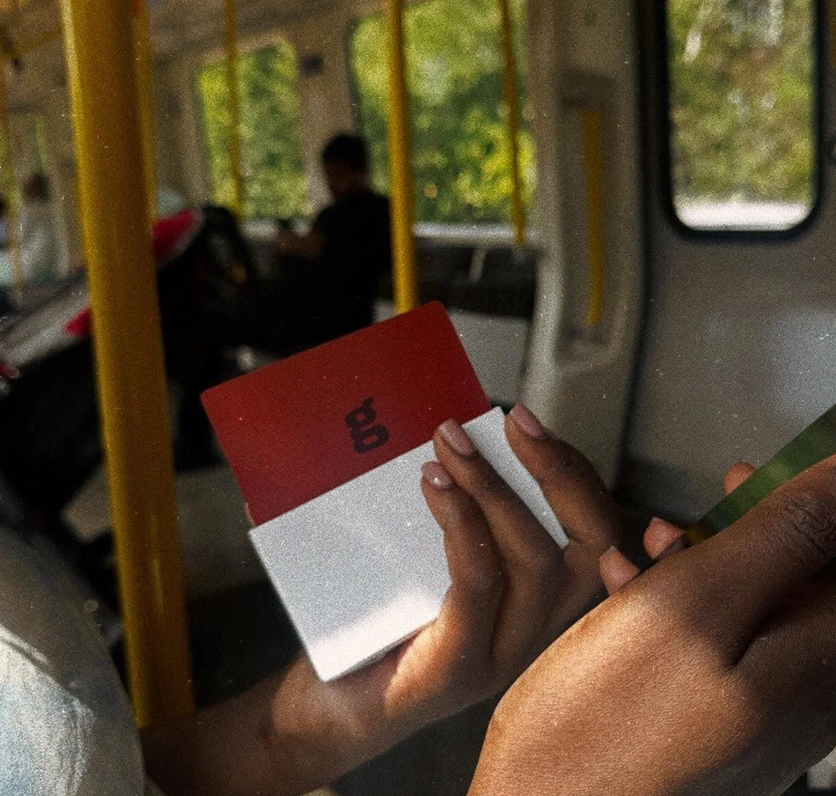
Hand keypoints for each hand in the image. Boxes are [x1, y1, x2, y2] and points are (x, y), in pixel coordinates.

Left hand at [144, 404, 620, 795]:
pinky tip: (434, 486)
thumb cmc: (379, 623)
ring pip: (534, 563)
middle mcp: (534, 630)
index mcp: (538, 601)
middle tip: (511, 421)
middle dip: (557, 472)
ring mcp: (500, 656)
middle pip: (591, 547)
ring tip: (451, 446)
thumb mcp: (427, 558)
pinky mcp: (456, 671)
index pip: (596, 534)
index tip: (528, 422)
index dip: (576, 472)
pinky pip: (478, 587)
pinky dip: (462, 526)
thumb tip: (446, 434)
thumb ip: (452, 515)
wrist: (328, 707)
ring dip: (495, 489)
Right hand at [469, 456, 835, 795]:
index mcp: (811, 666)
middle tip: (723, 491)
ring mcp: (757, 716)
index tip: (758, 469)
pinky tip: (636, 590)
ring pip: (758, 607)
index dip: (807, 496)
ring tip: (662, 540)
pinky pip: (720, 644)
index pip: (835, 555)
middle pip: (804, 580)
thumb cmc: (601, 728)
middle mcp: (799, 699)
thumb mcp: (693, 606)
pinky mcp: (713, 722)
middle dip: (760, 523)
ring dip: (716, 557)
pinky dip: (684, 603)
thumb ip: (778, 537)